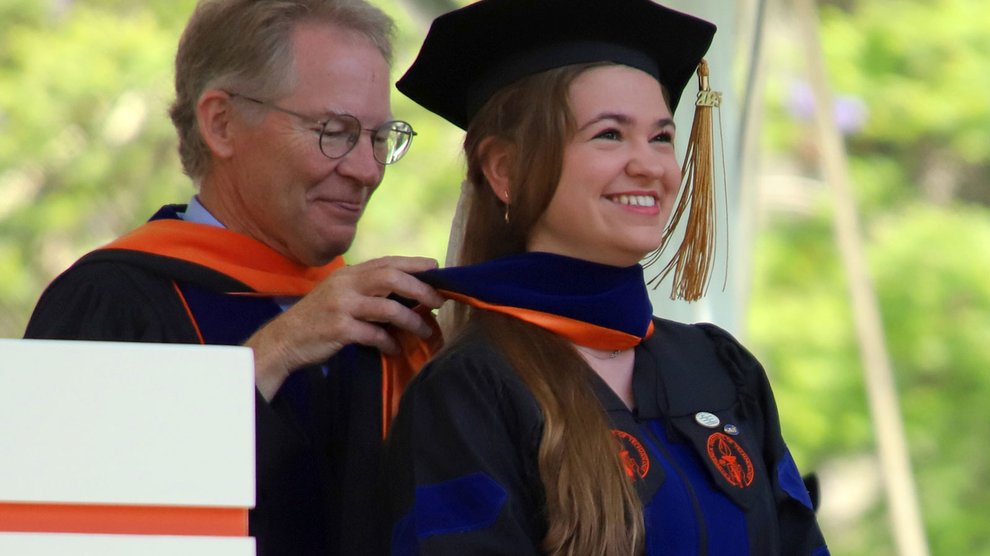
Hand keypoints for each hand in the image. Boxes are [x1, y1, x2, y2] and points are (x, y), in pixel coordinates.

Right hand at [246, 256, 444, 399]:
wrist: (283, 341)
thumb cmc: (318, 319)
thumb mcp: (339, 294)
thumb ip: (367, 289)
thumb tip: (407, 292)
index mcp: (348, 274)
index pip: (387, 261)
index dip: (414, 264)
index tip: (436, 268)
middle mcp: (345, 285)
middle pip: (391, 278)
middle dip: (420, 288)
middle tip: (439, 301)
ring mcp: (341, 306)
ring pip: (388, 308)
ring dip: (411, 320)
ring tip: (425, 330)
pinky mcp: (338, 329)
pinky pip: (374, 335)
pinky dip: (389, 342)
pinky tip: (394, 349)